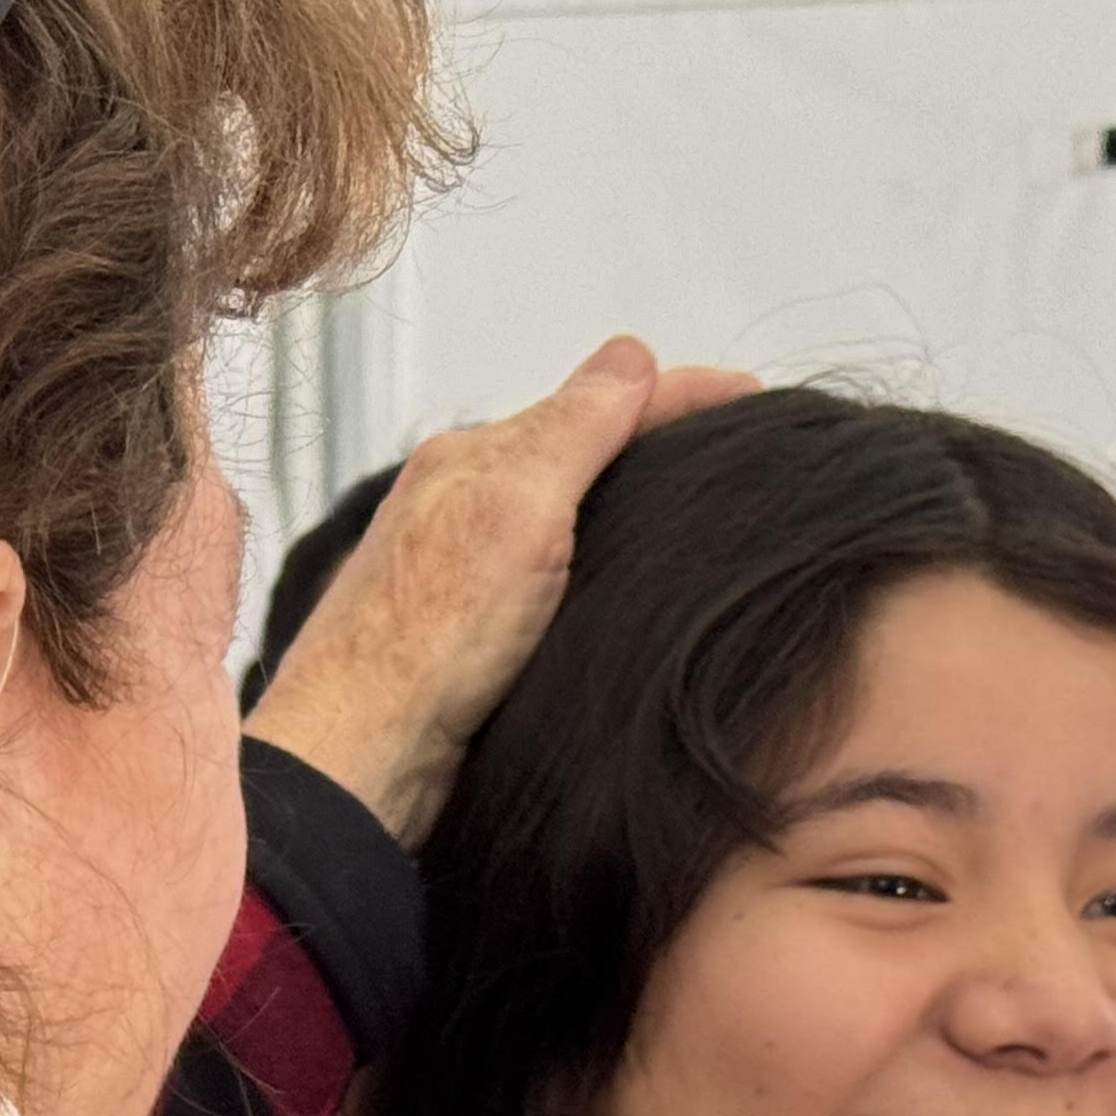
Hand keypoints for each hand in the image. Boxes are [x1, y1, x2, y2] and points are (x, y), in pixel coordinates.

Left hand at [248, 335, 756, 843]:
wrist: (366, 757)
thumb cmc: (425, 637)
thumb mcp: (516, 505)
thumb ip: (575, 430)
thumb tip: (629, 358)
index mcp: (473, 461)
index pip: (597, 407)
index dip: (680, 396)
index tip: (750, 396)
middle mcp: (465, 510)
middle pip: (579, 458)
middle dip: (652, 445)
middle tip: (733, 449)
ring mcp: (469, 578)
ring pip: (566, 522)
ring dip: (624, 510)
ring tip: (695, 517)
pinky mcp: (476, 644)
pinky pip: (552, 584)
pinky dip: (596, 572)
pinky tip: (625, 595)